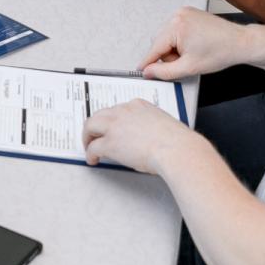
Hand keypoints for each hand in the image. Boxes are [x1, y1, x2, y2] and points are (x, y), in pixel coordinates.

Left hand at [83, 99, 197, 175]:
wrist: (176, 149)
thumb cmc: (177, 141)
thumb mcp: (163, 123)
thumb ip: (150, 125)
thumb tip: (146, 137)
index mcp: (138, 105)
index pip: (117, 110)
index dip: (112, 120)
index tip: (111, 127)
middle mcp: (123, 112)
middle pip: (100, 115)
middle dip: (95, 126)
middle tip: (94, 136)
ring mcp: (115, 127)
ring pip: (90, 126)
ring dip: (87, 136)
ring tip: (88, 146)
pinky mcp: (110, 143)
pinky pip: (93, 147)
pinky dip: (90, 153)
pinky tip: (93, 159)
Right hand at [138, 6, 253, 79]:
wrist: (241, 42)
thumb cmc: (221, 52)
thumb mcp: (189, 67)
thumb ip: (164, 71)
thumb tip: (148, 71)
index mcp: (176, 26)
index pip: (155, 48)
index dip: (148, 62)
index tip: (140, 70)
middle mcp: (178, 15)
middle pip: (160, 41)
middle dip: (169, 55)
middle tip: (186, 62)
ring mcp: (184, 12)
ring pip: (167, 36)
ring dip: (174, 48)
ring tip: (193, 52)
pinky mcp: (189, 13)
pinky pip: (175, 29)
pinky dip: (180, 40)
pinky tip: (194, 45)